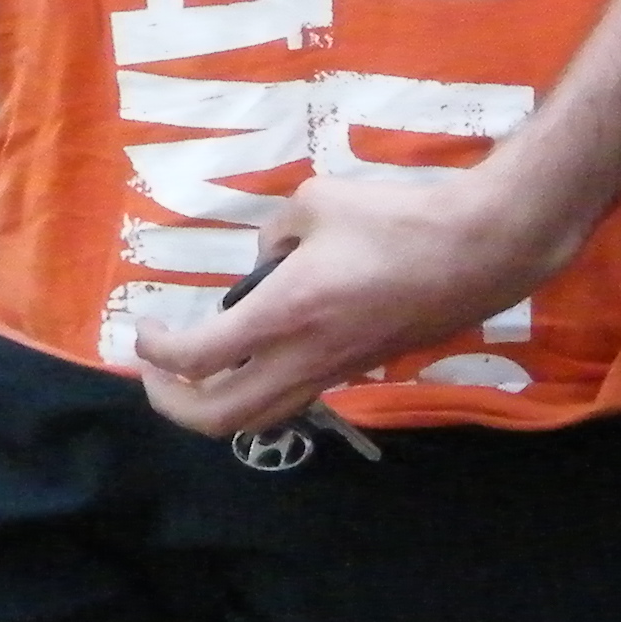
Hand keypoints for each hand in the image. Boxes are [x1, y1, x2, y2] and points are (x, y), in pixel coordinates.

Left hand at [129, 171, 564, 435]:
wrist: (477, 251)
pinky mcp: (358, 371)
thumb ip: (275, 231)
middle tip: (152, 373)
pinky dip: (257, 392)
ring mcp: (334, 373)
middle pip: (220, 419)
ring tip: (194, 373)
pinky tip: (255, 352)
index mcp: (286, 314)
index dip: (156, 352)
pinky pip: (293, 400)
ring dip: (215, 408)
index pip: (199, 358)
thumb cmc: (396, 219)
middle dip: (172, 404)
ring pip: (260, 420)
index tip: (144, 329)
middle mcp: (304, 359)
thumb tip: (266, 258)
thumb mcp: (317, 201)